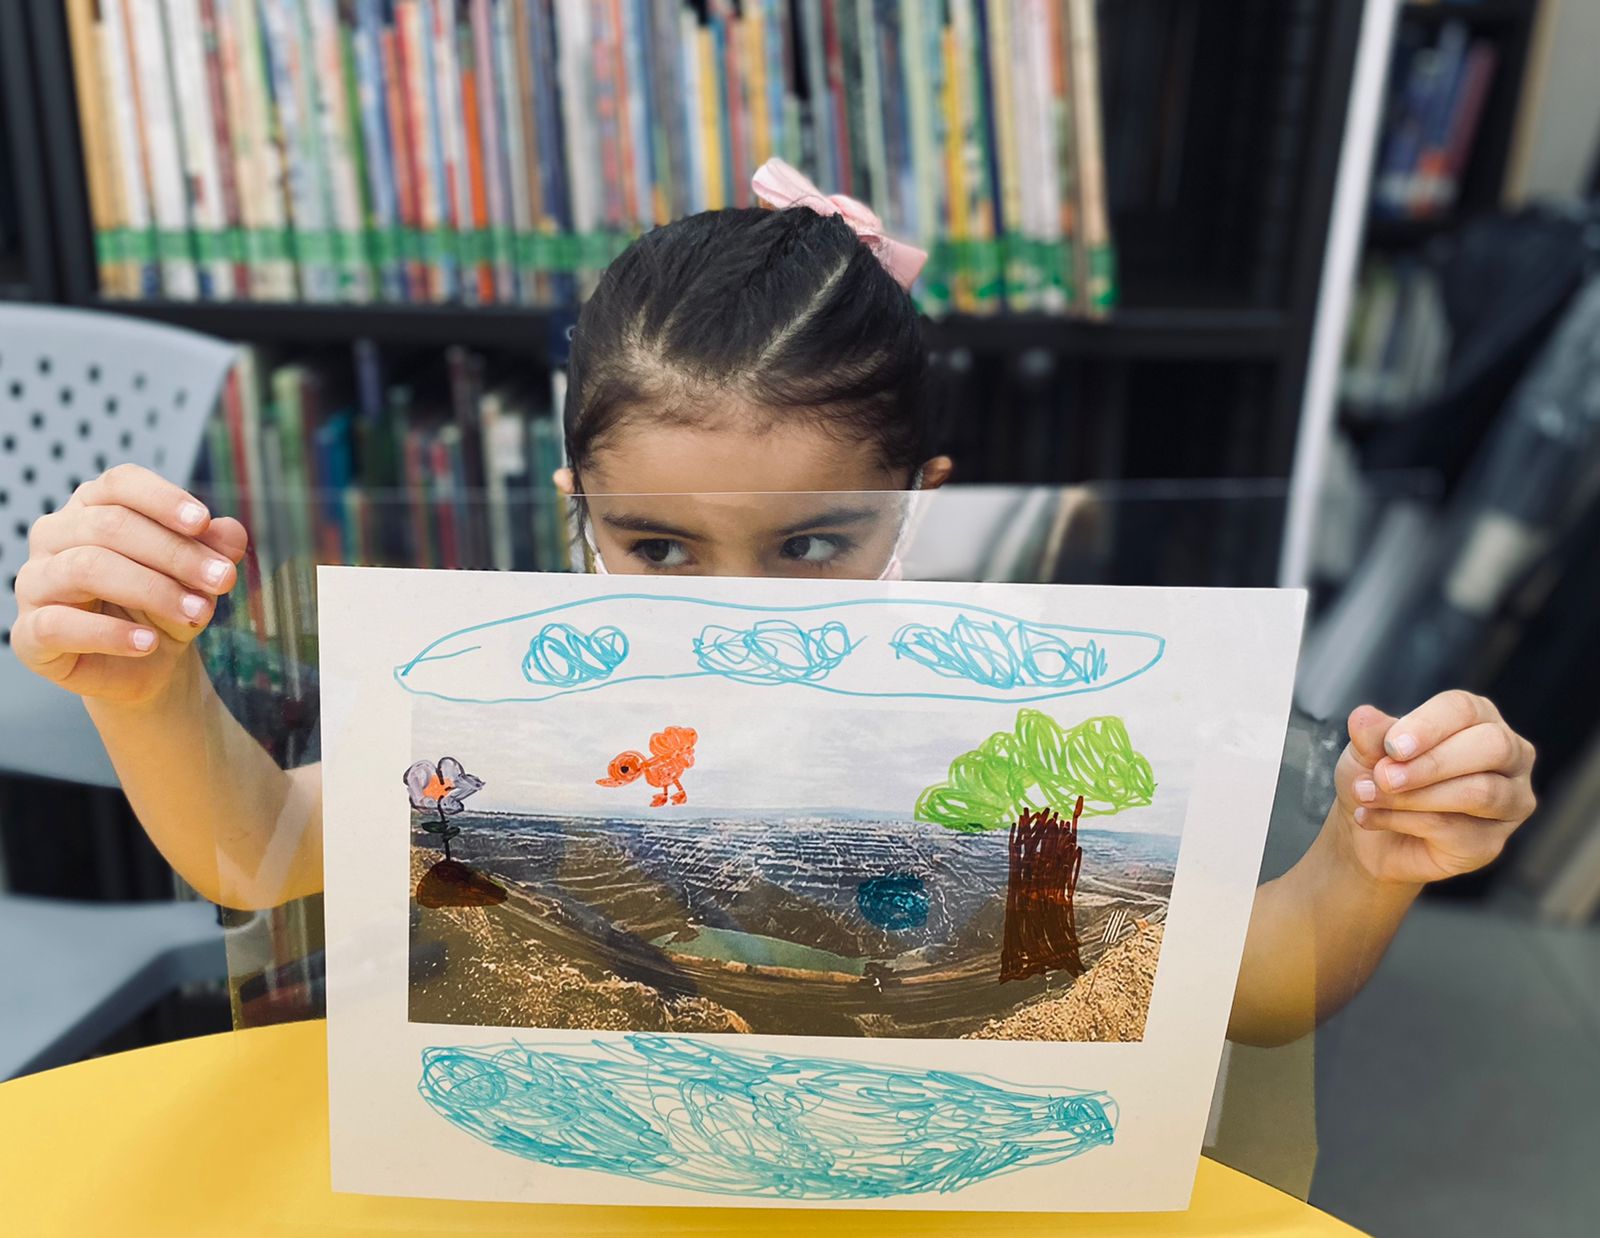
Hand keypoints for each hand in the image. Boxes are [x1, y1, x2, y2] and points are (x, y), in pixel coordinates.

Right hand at [12, 465, 246, 705]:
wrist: (149, 665)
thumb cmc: (167, 606)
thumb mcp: (199, 577)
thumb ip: (214, 550)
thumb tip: (231, 532)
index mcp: (93, 507)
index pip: (120, 484)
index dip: (162, 499)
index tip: (204, 522)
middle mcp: (55, 535)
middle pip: (110, 526)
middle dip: (175, 553)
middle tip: (223, 580)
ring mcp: (35, 581)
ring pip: (86, 567)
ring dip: (152, 590)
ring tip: (198, 613)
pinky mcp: (29, 632)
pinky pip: (60, 625)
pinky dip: (110, 634)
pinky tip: (148, 642)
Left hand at [1332, 692, 1535, 885]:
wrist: (1368, 835)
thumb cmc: (1378, 780)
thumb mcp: (1366, 751)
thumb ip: (1371, 735)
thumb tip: (1363, 716)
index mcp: (1478, 718)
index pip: (1465, 709)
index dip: (1427, 725)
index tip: (1392, 746)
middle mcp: (1509, 755)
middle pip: (1492, 746)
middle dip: (1432, 763)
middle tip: (1383, 776)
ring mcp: (1509, 801)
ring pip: (1480, 792)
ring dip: (1415, 796)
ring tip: (1368, 796)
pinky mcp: (1492, 842)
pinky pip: (1456, 829)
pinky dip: (1404, 821)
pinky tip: (1371, 818)